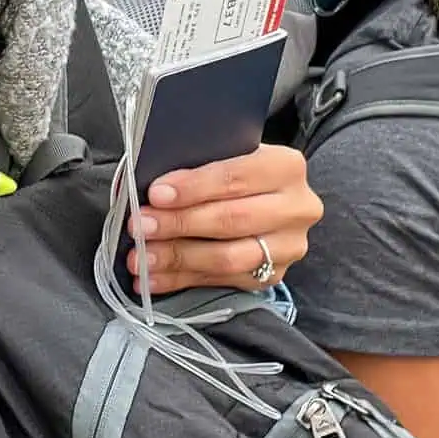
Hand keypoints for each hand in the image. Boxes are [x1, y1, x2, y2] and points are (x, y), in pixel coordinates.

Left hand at [127, 144, 320, 295]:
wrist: (267, 197)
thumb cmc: (235, 171)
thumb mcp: (225, 155)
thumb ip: (195, 166)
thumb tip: (146, 186)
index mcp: (286, 166)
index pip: (235, 177)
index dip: (193, 187)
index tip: (156, 194)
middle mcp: (297, 208)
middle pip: (232, 220)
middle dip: (180, 224)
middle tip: (141, 227)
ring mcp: (289, 246)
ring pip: (229, 258)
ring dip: (178, 258)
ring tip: (141, 258)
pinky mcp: (274, 275)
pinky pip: (222, 282)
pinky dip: (182, 280)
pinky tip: (153, 278)